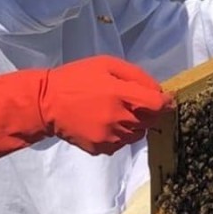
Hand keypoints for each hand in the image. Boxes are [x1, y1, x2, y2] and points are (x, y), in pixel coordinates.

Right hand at [0, 56, 171, 170]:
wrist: (46, 102)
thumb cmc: (77, 77)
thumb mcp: (107, 64)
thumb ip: (136, 76)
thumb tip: (158, 92)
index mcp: (121, 95)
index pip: (157, 105)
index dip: (166, 103)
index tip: (166, 99)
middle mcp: (119, 119)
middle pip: (150, 121)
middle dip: (149, 112)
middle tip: (135, 102)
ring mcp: (110, 137)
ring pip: (137, 134)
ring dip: (135, 124)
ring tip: (118, 111)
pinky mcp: (100, 149)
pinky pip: (121, 144)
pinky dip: (120, 134)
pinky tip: (106, 122)